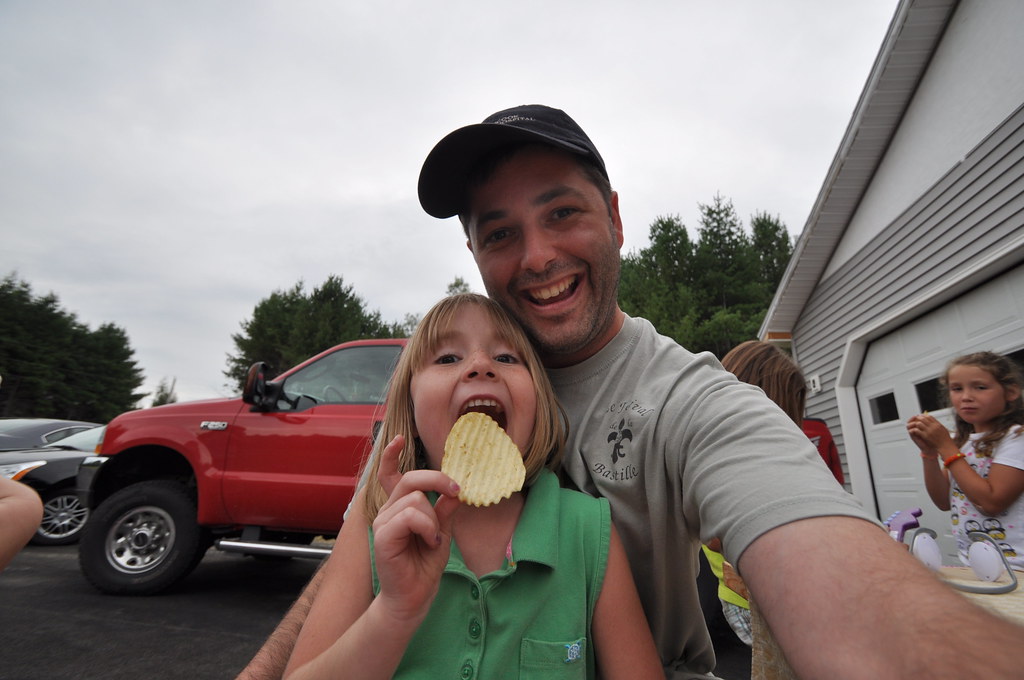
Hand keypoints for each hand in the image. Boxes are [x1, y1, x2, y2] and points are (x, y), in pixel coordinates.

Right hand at [371, 435, 460, 625]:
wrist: (415, 598)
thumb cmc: (424, 566)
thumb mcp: (442, 531)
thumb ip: (445, 509)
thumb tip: (456, 490)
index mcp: (399, 507)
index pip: (389, 475)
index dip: (390, 455)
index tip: (400, 439)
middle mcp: (388, 511)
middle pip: (411, 479)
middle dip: (438, 480)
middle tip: (457, 491)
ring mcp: (382, 523)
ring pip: (415, 499)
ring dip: (434, 520)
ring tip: (434, 540)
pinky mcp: (383, 536)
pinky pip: (410, 516)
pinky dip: (427, 528)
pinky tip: (430, 543)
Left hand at [906, 413, 954, 456]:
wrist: (945, 446)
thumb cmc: (945, 439)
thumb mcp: (943, 429)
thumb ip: (938, 425)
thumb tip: (933, 421)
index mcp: (938, 424)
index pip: (929, 416)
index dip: (924, 416)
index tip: (921, 417)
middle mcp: (933, 426)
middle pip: (923, 419)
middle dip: (918, 419)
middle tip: (916, 421)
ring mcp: (929, 431)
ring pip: (919, 423)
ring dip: (916, 424)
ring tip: (915, 426)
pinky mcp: (925, 436)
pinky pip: (917, 430)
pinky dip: (915, 430)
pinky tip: (915, 431)